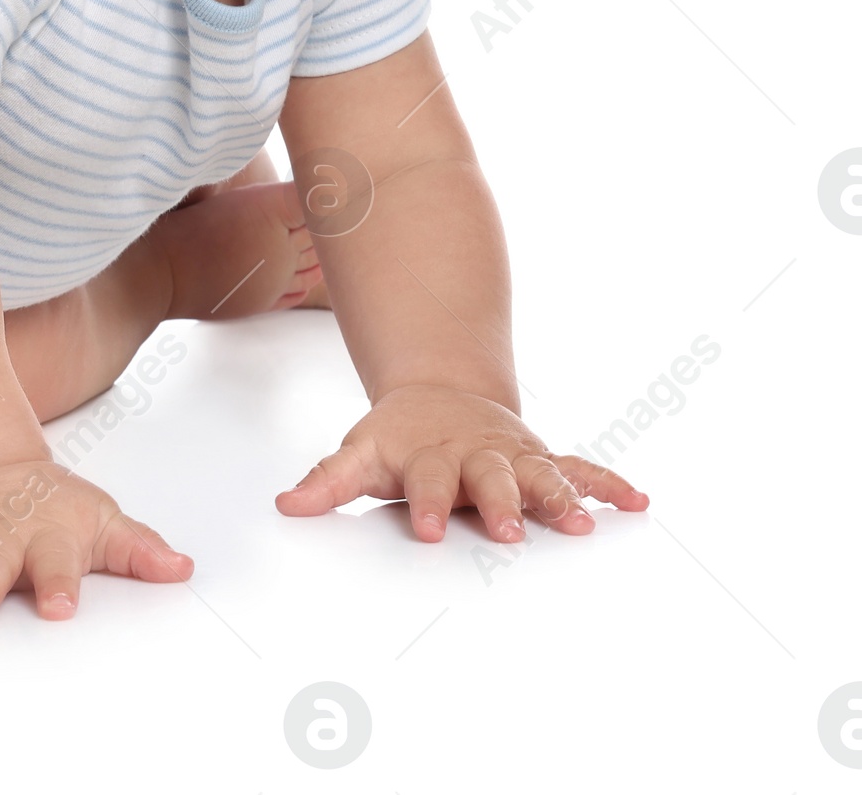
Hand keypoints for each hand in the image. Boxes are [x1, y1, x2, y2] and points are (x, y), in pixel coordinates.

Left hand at [275, 383, 649, 541]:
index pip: (427, 482)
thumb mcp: (360, 453)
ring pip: (539, 474)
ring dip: (560, 497)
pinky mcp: (539, 458)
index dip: (427, 504)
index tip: (429, 530)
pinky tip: (638, 502)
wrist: (438, 394)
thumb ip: (327, 482)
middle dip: (500, 504)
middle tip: (508, 531)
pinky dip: (607, 484)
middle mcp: (476, 455)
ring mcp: (511, 456)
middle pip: (489, 479)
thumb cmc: (399, 436)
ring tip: (581, 524)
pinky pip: (578, 468)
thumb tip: (286, 507)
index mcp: (430, 457)